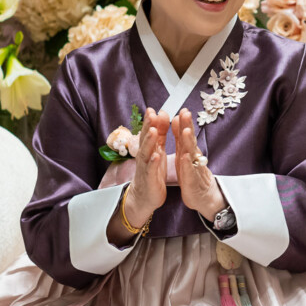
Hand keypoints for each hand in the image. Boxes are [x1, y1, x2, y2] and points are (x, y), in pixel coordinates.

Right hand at [125, 108, 168, 227]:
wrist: (145, 197)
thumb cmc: (152, 172)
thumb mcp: (157, 151)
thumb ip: (160, 135)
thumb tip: (161, 116)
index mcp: (150, 149)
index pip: (150, 132)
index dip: (152, 121)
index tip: (154, 109)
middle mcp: (145, 156)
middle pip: (146, 139)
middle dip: (149, 126)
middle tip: (152, 114)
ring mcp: (146, 167)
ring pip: (146, 152)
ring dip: (150, 141)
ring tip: (154, 131)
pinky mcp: (149, 179)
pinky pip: (150, 170)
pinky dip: (153, 162)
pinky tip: (156, 156)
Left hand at [172, 108, 226, 218]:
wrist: (202, 196)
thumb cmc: (192, 174)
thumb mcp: (185, 154)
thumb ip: (182, 138)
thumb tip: (180, 119)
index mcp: (188, 151)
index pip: (186, 134)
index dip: (184, 122)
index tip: (182, 109)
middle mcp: (193, 157)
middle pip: (190, 140)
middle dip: (188, 126)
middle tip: (186, 113)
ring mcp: (194, 168)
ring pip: (191, 153)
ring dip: (188, 142)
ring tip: (185, 131)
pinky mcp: (192, 181)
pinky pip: (189, 171)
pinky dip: (187, 164)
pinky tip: (185, 157)